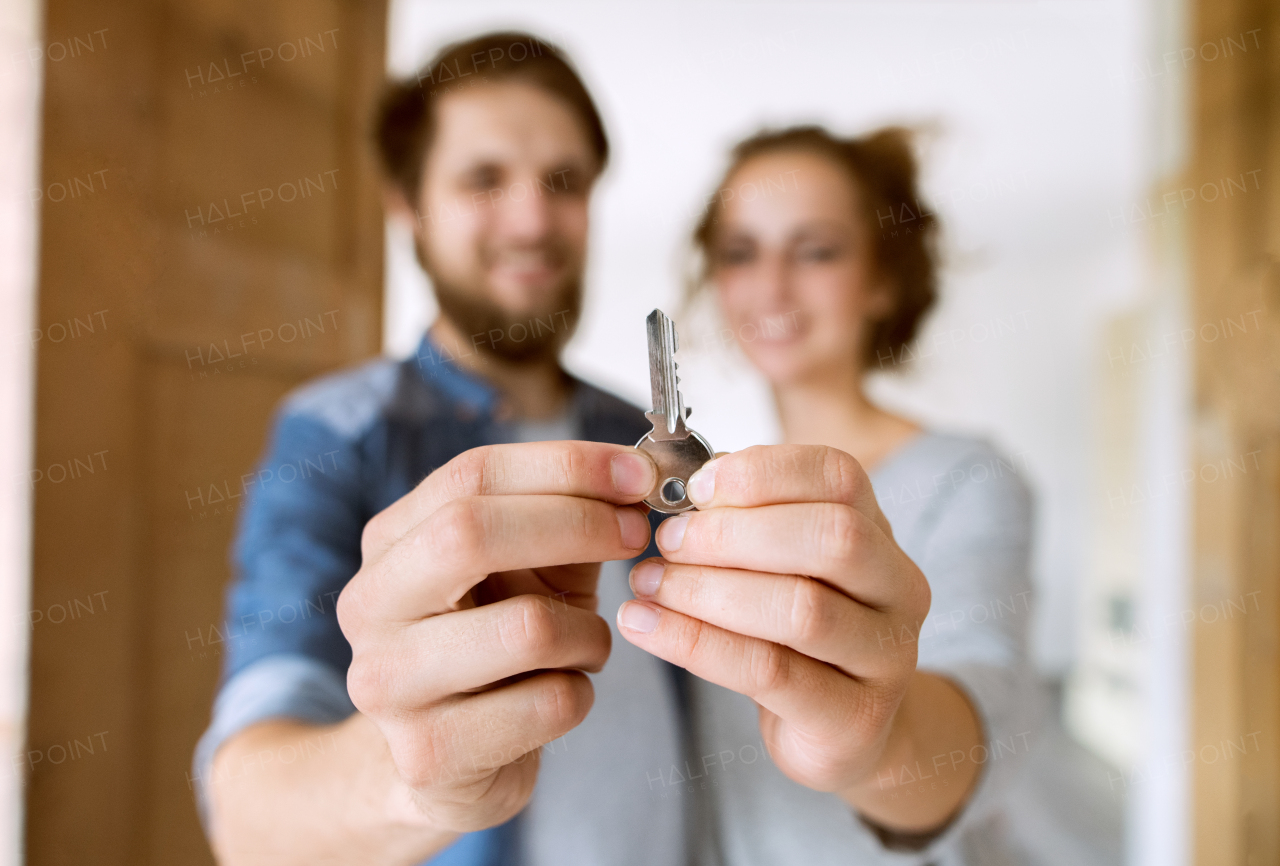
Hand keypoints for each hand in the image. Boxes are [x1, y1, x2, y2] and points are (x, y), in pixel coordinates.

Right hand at [337, 441, 655, 834]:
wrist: (452, 765)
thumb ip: (569, 518)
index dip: (565, 466)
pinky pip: (547, 704)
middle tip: (634, 534)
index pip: (471, 475)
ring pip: (526, 627)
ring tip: (588, 642)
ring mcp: (388, 683)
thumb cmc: (499, 649)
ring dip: (589, 630)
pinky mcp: (429, 754)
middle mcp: (370, 605)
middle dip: (576, 523)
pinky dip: (581, 693)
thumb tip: (636, 474)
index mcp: (389, 542)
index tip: (637, 473)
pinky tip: (561, 694)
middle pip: (468, 531)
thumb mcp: (530, 571)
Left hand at [616, 444, 953, 813]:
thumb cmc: (797, 638)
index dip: (763, 472)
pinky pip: (767, 672)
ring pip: (801, 609)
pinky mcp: (853, 718)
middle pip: (833, 537)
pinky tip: (644, 626)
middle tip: (666, 541)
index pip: (838, 477)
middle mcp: (899, 589)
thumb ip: (749, 523)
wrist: (843, 732)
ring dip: (707, 590)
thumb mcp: (782, 569)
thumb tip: (695, 485)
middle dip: (733, 533)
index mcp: (881, 534)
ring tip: (648, 584)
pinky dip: (695, 643)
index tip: (695, 487)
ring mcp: (886, 657)